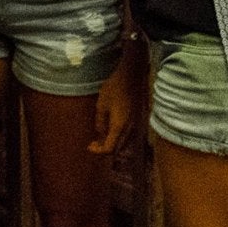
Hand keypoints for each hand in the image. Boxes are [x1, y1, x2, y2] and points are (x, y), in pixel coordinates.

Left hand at [89, 38, 146, 154]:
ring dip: (113, 144)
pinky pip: (128, 135)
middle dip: (105, 149)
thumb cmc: (114, 88)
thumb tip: (100, 134)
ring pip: (124, 143)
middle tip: (94, 143)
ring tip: (102, 136)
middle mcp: (129, 129)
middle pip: (118, 149)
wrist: (132, 75)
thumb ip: (100, 122)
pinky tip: (112, 128)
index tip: (89, 146)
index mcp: (119, 127)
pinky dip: (119, 137)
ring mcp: (135, 124)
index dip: (98, 151)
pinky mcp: (137, 119)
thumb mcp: (101, 105)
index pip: (109, 149)